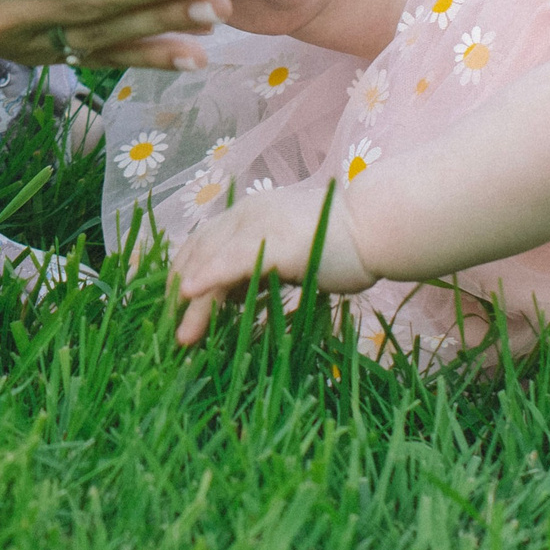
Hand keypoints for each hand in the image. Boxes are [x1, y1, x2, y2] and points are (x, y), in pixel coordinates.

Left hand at [171, 183, 374, 345]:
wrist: (379, 227)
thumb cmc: (343, 245)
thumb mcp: (290, 252)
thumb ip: (263, 265)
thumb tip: (239, 292)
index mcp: (249, 213)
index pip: (202, 242)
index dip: (184, 273)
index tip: (174, 305)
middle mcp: (246, 214)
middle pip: (198, 253)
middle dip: (179, 292)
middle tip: (170, 328)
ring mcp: (258, 226)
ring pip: (210, 262)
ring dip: (191, 300)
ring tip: (181, 335)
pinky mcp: (274, 243)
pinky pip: (231, 262)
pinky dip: (207, 277)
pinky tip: (189, 294)